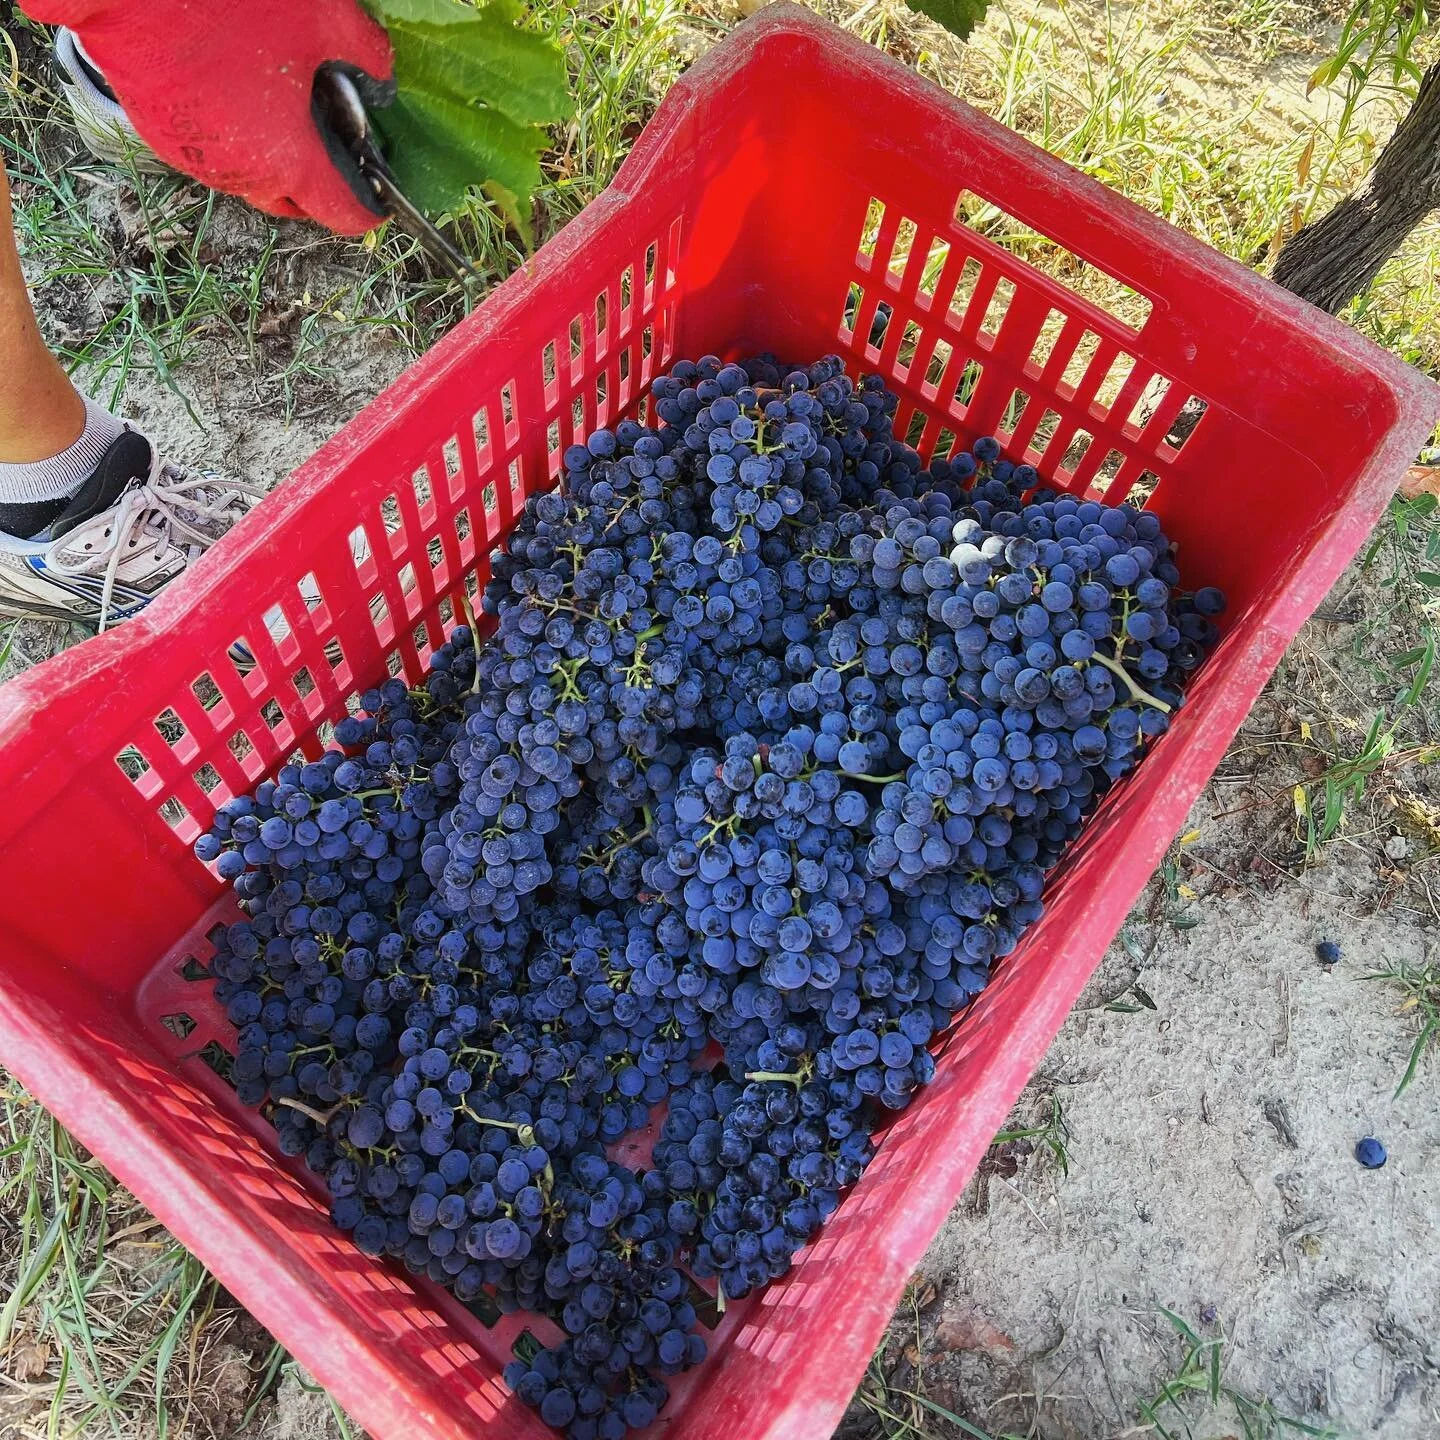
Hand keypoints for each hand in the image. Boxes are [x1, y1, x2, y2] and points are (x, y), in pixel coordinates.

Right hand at [22, 0, 393, 233]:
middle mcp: (244, 175)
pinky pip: (213, 154)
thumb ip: (364, 50)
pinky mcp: (161, 136)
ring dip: (274, 162)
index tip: (379, 200)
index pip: (341, 214)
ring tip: (285, 116)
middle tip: (332, 148)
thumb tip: (383, 72)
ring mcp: (198, 161)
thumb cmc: (230, 3)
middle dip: (318, 188)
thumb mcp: (320, 16)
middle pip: (294, 204)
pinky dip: (234, 139)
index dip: (367, 210)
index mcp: (290, 162)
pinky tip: (239, 98)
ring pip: (250, 179)